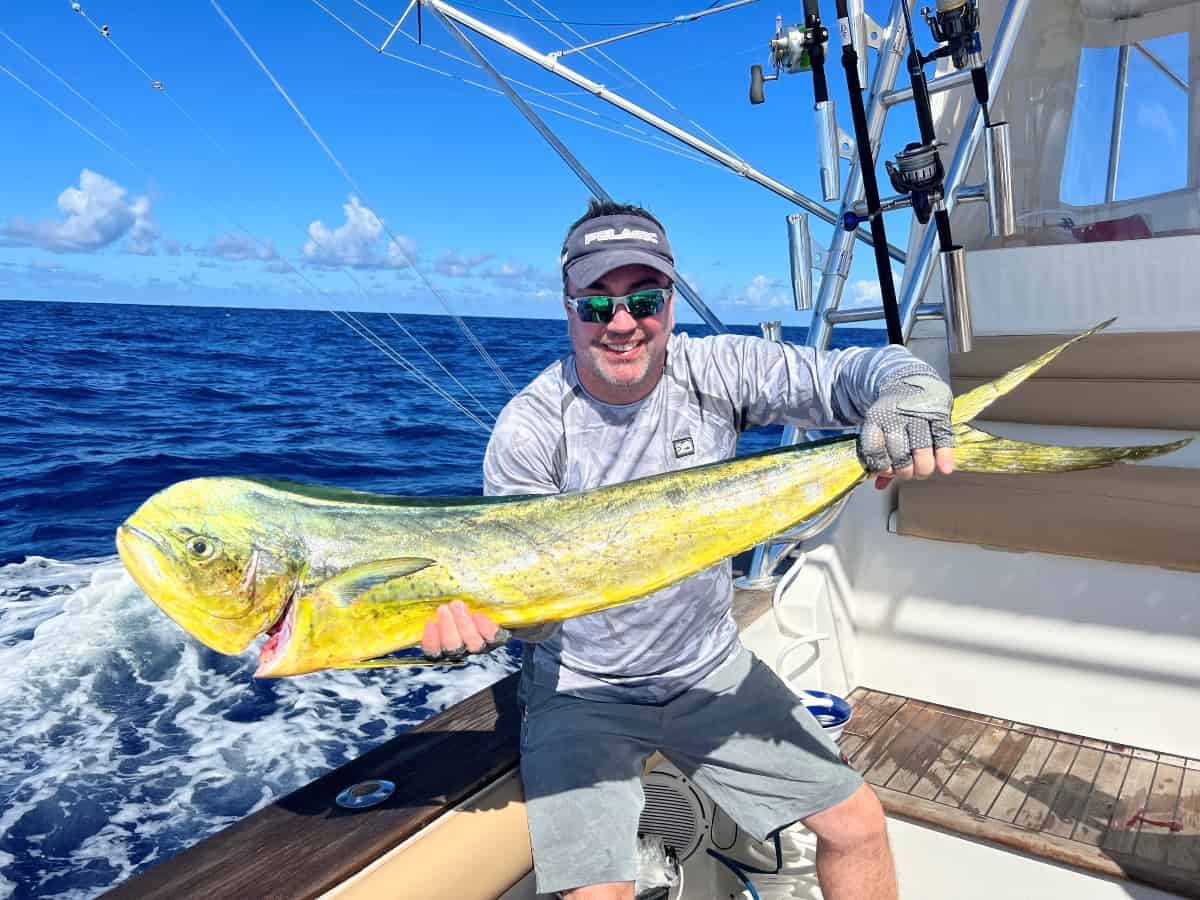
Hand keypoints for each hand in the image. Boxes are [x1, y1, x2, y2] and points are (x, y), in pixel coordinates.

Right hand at [420, 601, 508, 660]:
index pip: (434, 652)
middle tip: (443, 608)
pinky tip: (478, 615)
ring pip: (472, 643)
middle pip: (453, 647)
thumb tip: (418, 596)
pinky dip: (485, 627)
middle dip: (447, 627)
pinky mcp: (498, 640)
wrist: (496, 608)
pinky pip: (493, 637)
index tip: (430, 622)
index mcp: (445, 646)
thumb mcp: (446, 607)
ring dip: (463, 623)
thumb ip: (437, 608)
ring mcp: (481, 646)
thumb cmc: (462, 604)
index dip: (431, 641)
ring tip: (457, 605)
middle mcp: (463, 650)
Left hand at [859, 371, 955, 489]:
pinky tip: (944, 469)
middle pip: (900, 454)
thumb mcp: (878, 428)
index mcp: (876, 419)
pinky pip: (943, 438)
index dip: (881, 466)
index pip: (874, 448)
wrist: (907, 380)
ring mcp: (918, 414)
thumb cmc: (891, 413)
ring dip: (922, 468)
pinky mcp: (938, 413)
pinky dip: (945, 456)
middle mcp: (896, 416)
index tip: (887, 471)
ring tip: (921, 471)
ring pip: (921, 449)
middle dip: (904, 471)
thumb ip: (879, 456)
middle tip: (907, 472)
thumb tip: (879, 486)